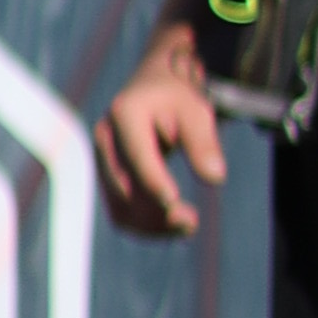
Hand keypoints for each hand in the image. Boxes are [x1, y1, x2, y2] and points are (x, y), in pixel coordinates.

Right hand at [95, 38, 222, 241]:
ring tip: (189, 226)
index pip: (138, 156)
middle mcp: (106, 138)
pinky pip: (121, 213)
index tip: (176, 204)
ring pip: (120, 208)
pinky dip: (146, 226)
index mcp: (125, 113)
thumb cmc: (178, 100)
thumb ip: (204, 142)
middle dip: (158, 212)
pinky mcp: (107, 178)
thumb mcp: (196, 112)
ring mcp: (102, 160)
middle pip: (125, 188)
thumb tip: (214, 178)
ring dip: (153, 226)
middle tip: (193, 221)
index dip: (155, 183)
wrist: (154, 91)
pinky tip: (174, 226)